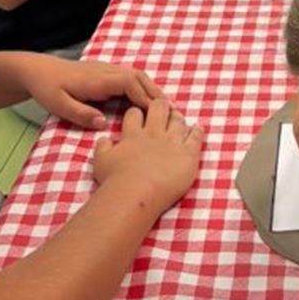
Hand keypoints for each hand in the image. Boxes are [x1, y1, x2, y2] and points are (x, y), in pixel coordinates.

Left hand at [21, 55, 166, 129]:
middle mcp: (105, 70)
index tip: (156, 113)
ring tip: (165, 108)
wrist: (37, 69)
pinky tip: (148, 101)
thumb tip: (104, 124)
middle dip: (155, 93)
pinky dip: (143, 87)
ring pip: (136, 75)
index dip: (144, 96)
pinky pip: (130, 77)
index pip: (128, 82)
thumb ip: (81, 114)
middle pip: (138, 76)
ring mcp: (106, 69)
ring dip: (151, 89)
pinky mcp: (105, 73)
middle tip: (171, 112)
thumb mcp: (59, 105)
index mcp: (96, 79)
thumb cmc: (47, 88)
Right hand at [93, 98, 202, 215]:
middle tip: (161, 109)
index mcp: (133, 134)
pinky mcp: (187, 154)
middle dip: (159, 106)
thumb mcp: (100, 161)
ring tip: (178, 117)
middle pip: (159, 108)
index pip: (135, 113)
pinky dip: (197, 131)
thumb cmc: (115, 180)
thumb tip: (104, 139)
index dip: (137, 113)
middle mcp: (154, 134)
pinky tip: (198, 128)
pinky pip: (195, 138)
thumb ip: (102, 147)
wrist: (135, 193)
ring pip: (178, 121)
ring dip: (178, 117)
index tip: (139, 115)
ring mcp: (172, 142)